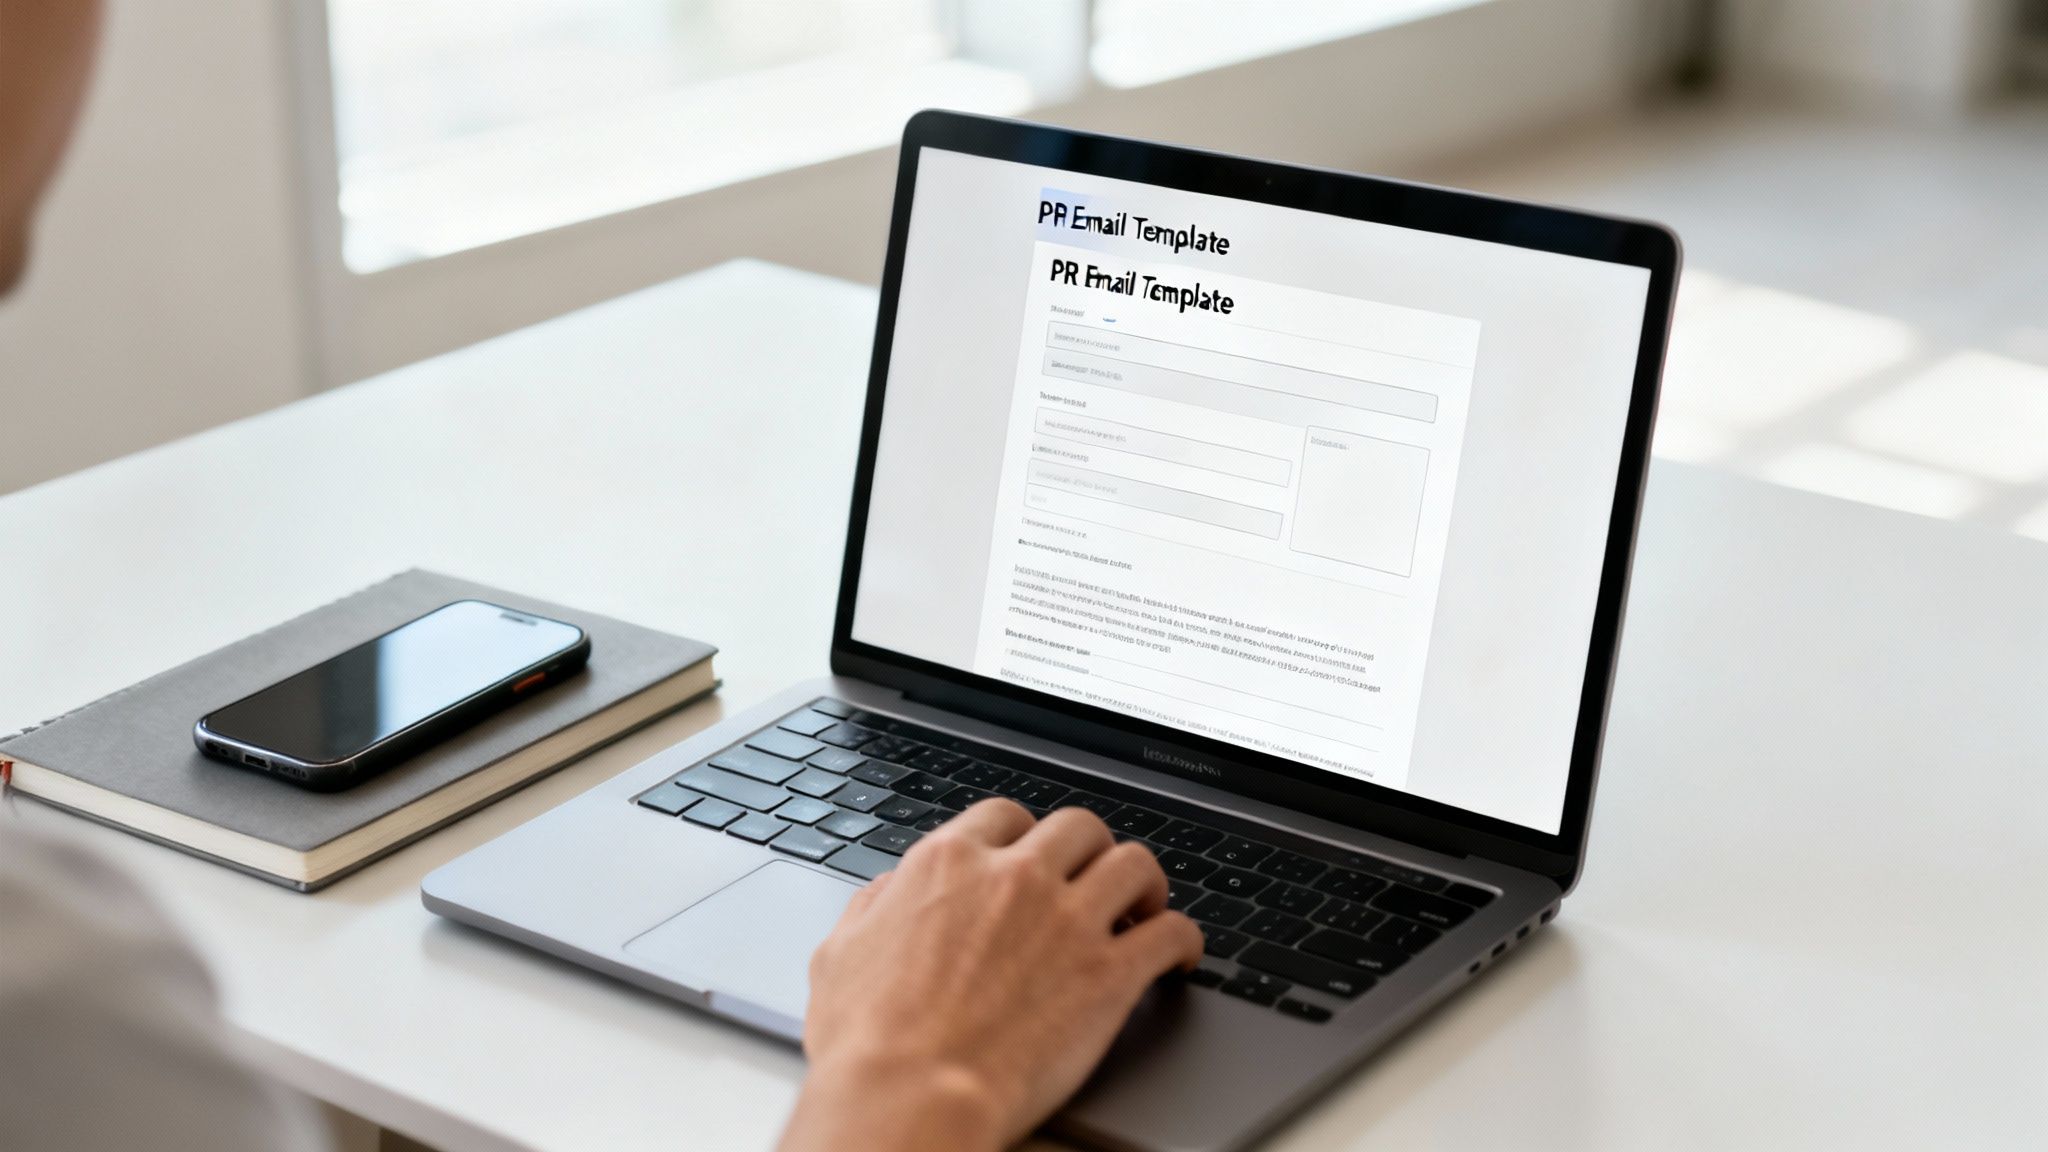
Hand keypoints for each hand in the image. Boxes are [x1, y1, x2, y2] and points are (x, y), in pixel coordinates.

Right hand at [778, 799, 1203, 1151]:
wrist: (909, 1096)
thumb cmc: (866, 1042)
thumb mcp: (841, 954)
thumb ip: (874, 908)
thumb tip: (889, 893)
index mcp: (949, 864)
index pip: (1005, 816)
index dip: (1027, 834)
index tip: (1036, 854)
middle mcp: (1015, 878)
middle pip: (1080, 827)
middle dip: (1091, 850)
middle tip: (1094, 879)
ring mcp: (1068, 921)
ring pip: (1134, 864)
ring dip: (1145, 882)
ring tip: (1146, 906)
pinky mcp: (1110, 974)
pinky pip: (1171, 933)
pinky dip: (1183, 939)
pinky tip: (1180, 955)